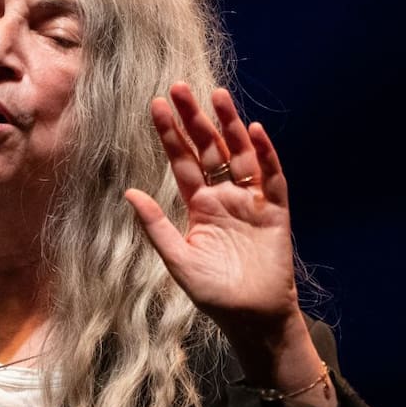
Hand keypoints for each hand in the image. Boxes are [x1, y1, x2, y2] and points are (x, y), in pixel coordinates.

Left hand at [125, 84, 325, 396]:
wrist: (252, 319)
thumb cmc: (214, 293)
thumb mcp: (178, 260)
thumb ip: (155, 226)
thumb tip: (128, 192)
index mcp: (199, 205)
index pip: (182, 161)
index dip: (170, 134)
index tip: (157, 105)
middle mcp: (224, 196)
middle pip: (209, 149)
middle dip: (195, 119)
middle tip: (180, 88)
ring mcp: (252, 201)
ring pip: (240, 155)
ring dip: (230, 126)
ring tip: (217, 96)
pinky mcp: (276, 211)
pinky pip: (272, 178)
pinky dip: (265, 155)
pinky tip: (254, 133)